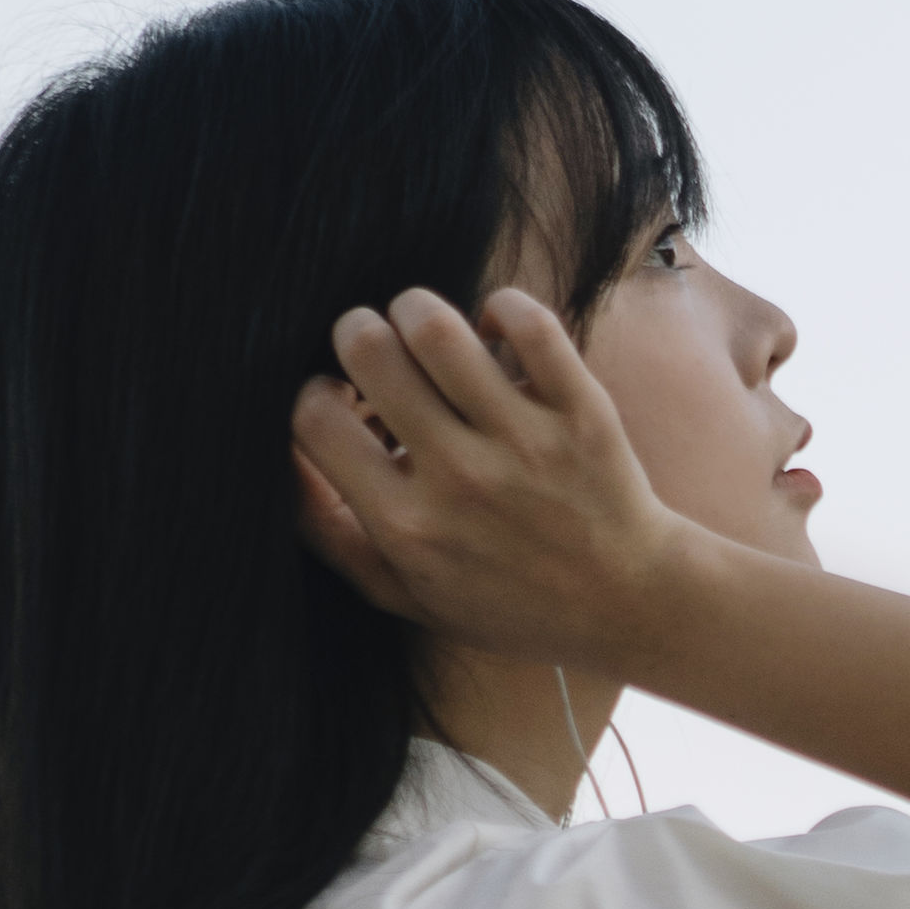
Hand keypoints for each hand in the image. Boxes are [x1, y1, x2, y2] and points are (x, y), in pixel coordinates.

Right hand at [288, 286, 697, 672]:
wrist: (628, 602)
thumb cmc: (508, 600)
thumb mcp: (404, 593)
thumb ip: (331, 533)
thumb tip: (282, 462)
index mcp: (406, 524)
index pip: (315, 421)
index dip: (313, 395)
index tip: (337, 399)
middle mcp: (460, 478)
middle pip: (370, 353)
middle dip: (355, 333)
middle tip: (371, 345)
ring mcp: (523, 440)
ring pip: (439, 327)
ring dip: (415, 308)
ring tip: (420, 326)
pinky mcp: (581, 409)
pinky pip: (527, 322)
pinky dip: (500, 306)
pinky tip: (492, 329)